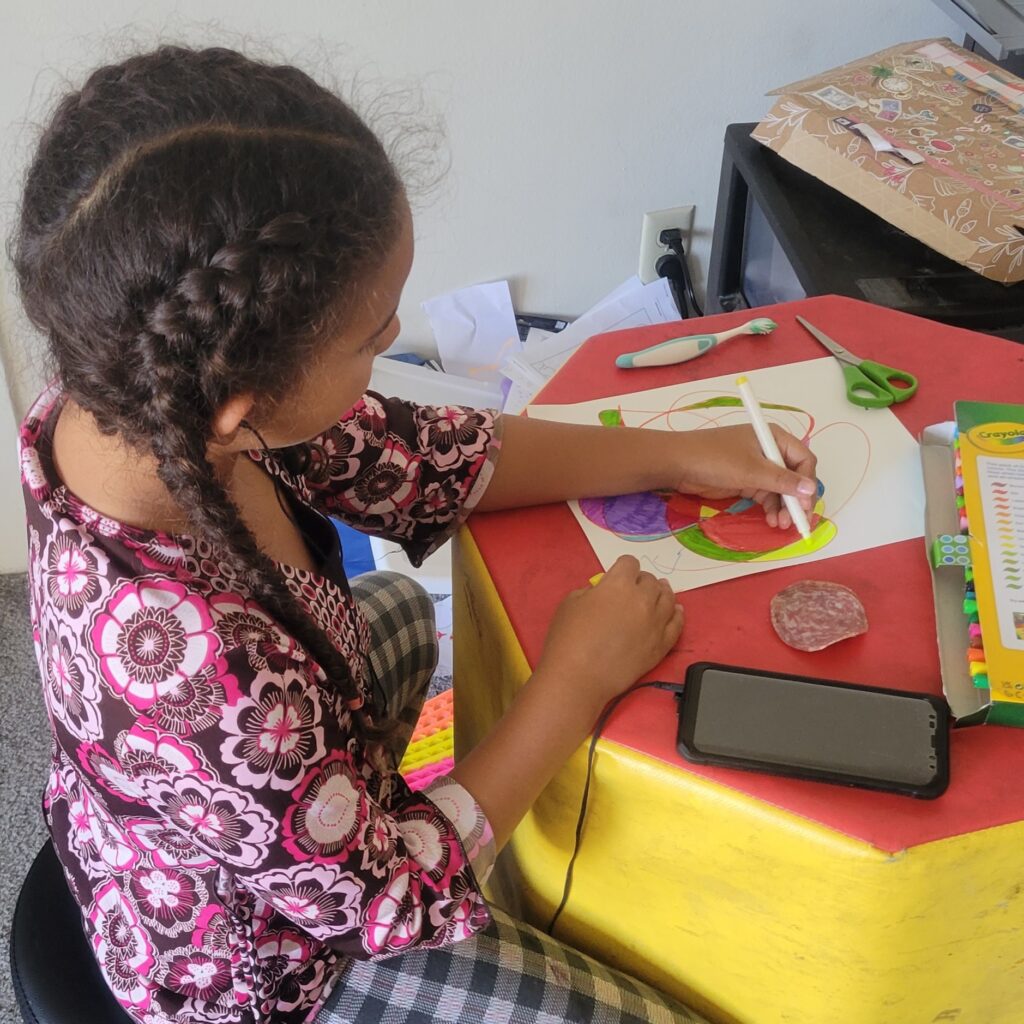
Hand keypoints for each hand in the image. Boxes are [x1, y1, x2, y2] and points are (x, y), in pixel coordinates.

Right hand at [536, 555, 682, 712]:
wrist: (579, 678)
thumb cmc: (568, 639)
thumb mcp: (571, 602)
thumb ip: (592, 591)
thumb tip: (603, 593)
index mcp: (618, 584)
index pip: (629, 563)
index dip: (623, 567)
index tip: (619, 573)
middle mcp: (643, 600)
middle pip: (650, 580)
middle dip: (641, 581)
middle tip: (633, 588)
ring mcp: (656, 623)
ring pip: (668, 598)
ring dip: (662, 592)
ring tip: (660, 591)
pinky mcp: (662, 645)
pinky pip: (677, 624)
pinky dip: (677, 614)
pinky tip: (676, 610)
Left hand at [671, 424, 816, 528]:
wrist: (677, 464)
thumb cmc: (714, 459)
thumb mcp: (751, 470)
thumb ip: (782, 481)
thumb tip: (810, 489)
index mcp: (774, 438)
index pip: (804, 460)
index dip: (807, 482)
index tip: (806, 504)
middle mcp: (769, 451)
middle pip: (794, 477)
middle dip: (797, 499)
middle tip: (797, 521)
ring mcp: (757, 466)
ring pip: (781, 489)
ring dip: (784, 507)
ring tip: (780, 524)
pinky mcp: (746, 481)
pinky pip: (766, 495)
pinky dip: (771, 508)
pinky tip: (772, 520)